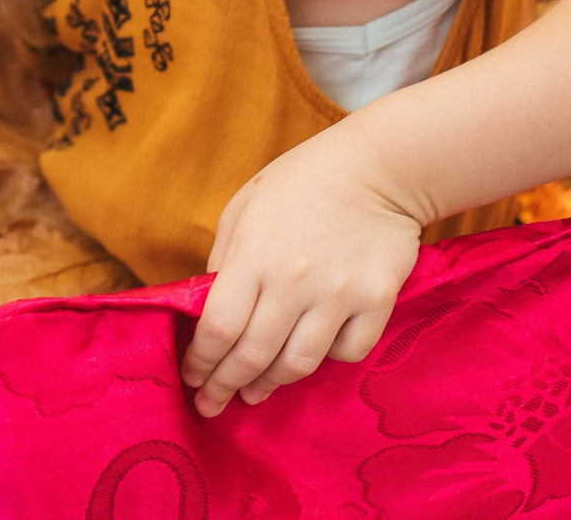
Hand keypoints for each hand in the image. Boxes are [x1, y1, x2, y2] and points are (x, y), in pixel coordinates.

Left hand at [182, 127, 422, 416]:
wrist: (378, 166)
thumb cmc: (301, 182)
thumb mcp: (244, 207)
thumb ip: (224, 260)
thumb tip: (208, 312)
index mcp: (253, 255)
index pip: (218, 328)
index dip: (201, 361)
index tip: (192, 376)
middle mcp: (294, 280)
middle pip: (252, 356)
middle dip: (224, 387)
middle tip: (212, 403)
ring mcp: (339, 293)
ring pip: (298, 365)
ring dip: (269, 385)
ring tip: (254, 393)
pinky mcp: (376, 300)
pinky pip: (347, 352)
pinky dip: (327, 359)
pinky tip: (313, 353)